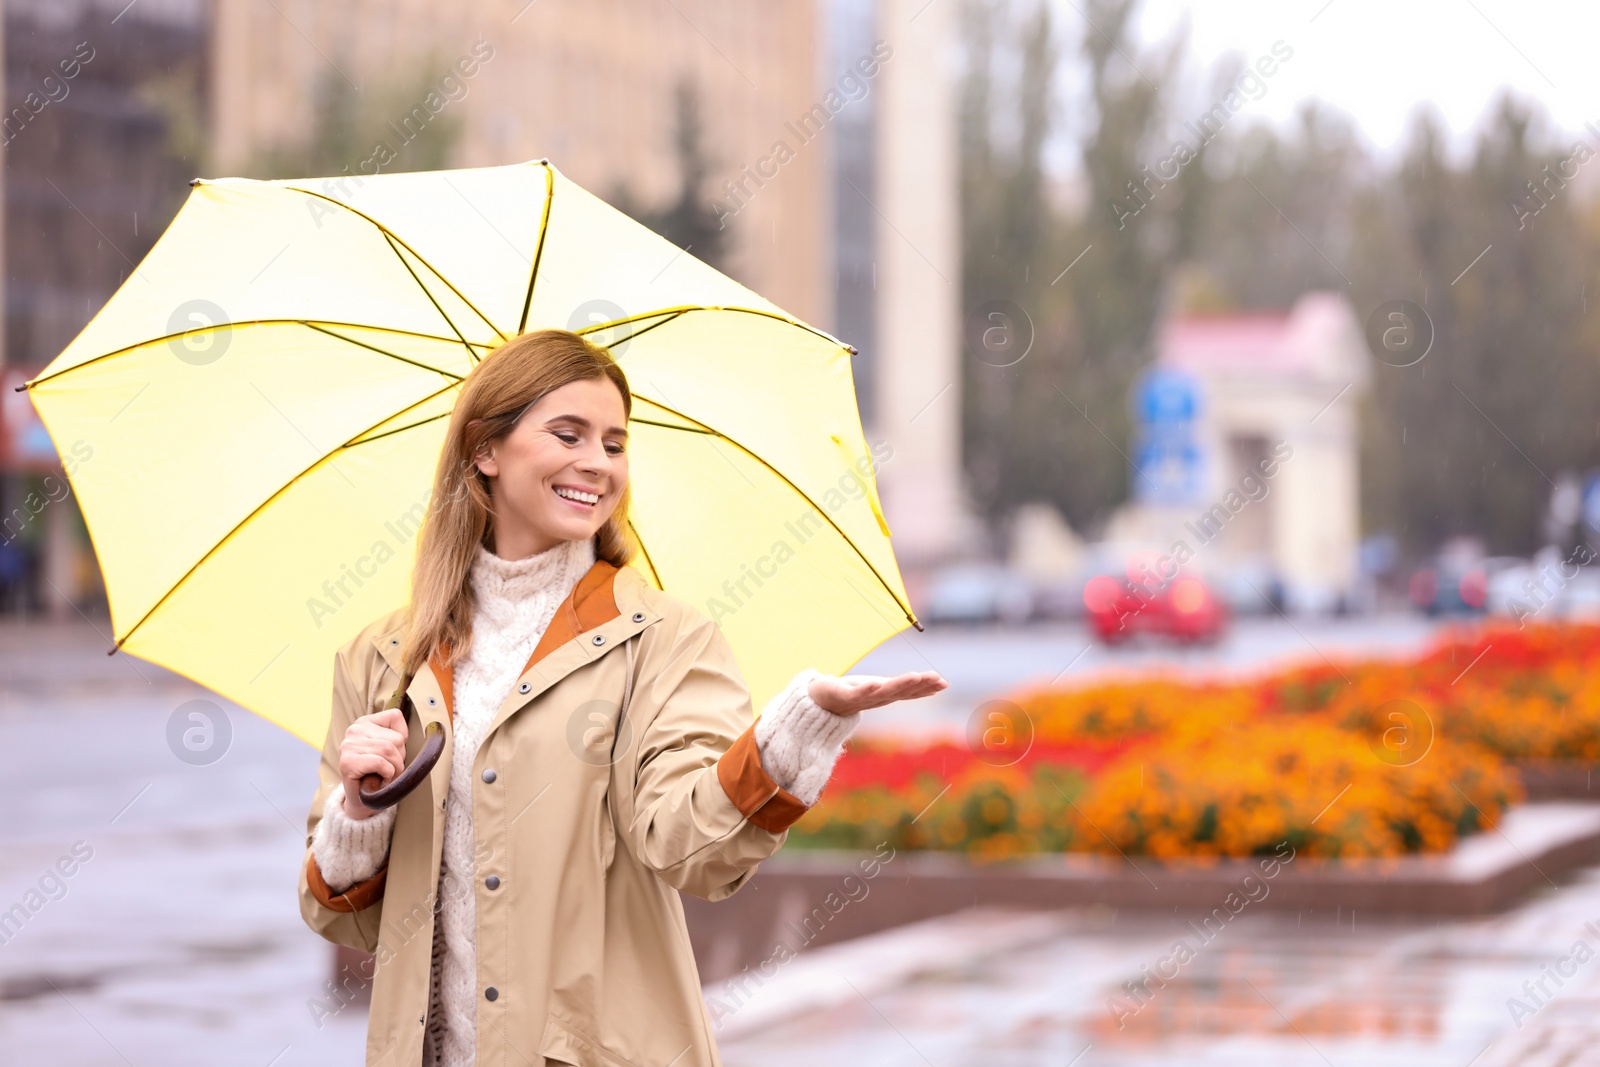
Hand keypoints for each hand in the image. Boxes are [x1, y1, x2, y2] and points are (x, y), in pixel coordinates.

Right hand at [337, 707, 408, 819]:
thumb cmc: (378, 773)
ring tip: (385, 776)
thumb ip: (398, 735)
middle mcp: (355, 730)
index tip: (392, 753)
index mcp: (365, 722)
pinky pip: (380, 762)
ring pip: (389, 751)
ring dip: (394, 769)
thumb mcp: (390, 749)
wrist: (361, 800)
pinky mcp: (347, 762)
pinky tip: (378, 781)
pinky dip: (386, 775)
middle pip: (396, 738)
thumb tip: (429, 720)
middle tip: (388, 770)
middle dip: (399, 758)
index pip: (395, 716)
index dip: (402, 738)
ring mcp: (348, 745)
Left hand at [807, 670, 946, 715]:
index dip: (927, 687)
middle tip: (937, 679)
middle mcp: (876, 699)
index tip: (944, 683)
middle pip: (901, 691)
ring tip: (915, 675)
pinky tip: (875, 682)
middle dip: (920, 685)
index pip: (909, 691)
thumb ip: (898, 687)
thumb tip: (918, 681)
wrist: (819, 704)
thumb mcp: (876, 687)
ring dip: (900, 685)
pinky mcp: (843, 697)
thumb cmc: (850, 693)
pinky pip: (856, 693)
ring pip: (883, 692)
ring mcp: (860, 699)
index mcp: (885, 695)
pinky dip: (867, 689)